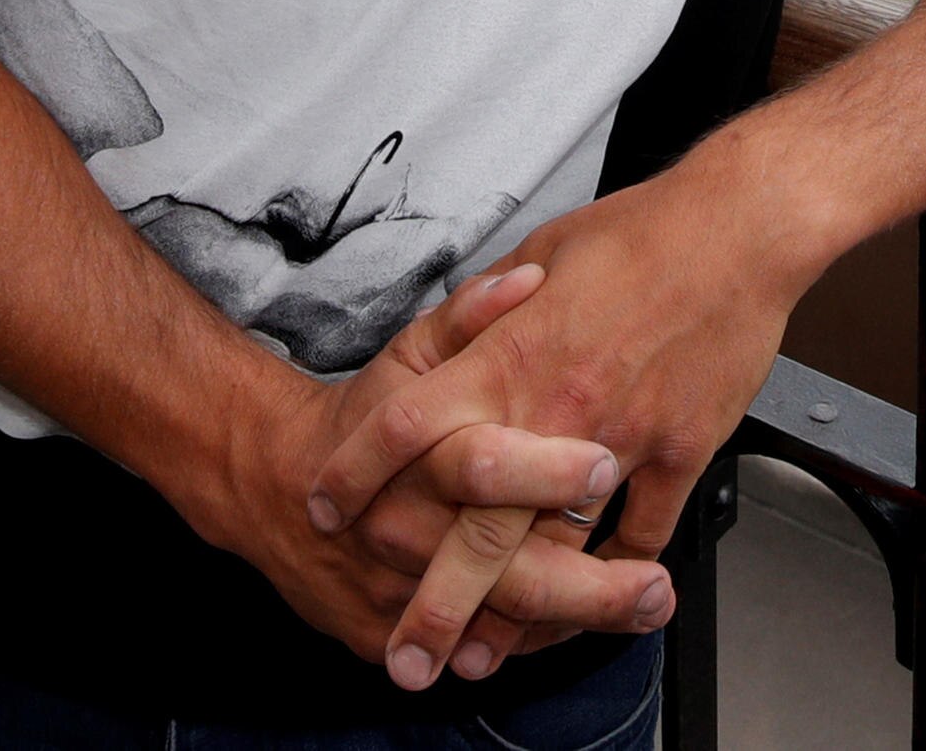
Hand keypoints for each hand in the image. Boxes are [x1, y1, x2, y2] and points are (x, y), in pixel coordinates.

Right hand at [159, 265, 675, 676]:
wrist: (272, 484)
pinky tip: (585, 632)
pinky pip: (467, 645)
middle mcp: (407, 526)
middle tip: (653, 586)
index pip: (480, 465)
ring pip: (494, 620)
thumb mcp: (409, 353)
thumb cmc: (361, 415)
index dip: (543, 471)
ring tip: (646, 609)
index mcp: (417, 451)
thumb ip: (471, 316)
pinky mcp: (388, 628)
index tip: (606, 467)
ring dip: (575, 621)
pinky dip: (526, 642)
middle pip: (500, 565)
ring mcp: (397, 586)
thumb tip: (530, 280)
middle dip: (584, 583)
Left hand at [298, 169, 817, 690]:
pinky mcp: (680, 450)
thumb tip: (452, 338)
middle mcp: (556, 408)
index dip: (358, 471)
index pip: (407, 426)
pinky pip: (644, 531)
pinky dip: (620, 570)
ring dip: (522, 612)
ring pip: (562, 549)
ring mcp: (621, 438)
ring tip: (489, 652)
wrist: (737, 229)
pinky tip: (598, 593)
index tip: (328, 508)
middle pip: (479, 527)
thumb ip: (488, 309)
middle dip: (437, 602)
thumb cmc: (641, 233)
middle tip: (406, 656)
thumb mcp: (539, 252)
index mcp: (509, 354)